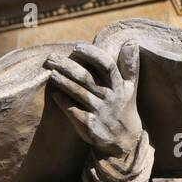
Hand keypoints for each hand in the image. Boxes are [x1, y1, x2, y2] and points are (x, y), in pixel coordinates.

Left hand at [46, 42, 142, 157]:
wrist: (123, 140)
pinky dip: (63, 102)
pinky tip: (53, 94)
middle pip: (87, 78)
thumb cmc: (123, 107)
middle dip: (68, 66)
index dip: (92, 55)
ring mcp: (99, 112)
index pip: (106, 65)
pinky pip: (73, 112)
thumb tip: (131, 42)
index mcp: (119, 86)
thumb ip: (129, 65)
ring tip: (50, 72)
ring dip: (63, 82)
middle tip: (52, 58)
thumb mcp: (130, 88)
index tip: (76, 47)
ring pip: (79, 94)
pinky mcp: (90, 126)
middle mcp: (109, 98)